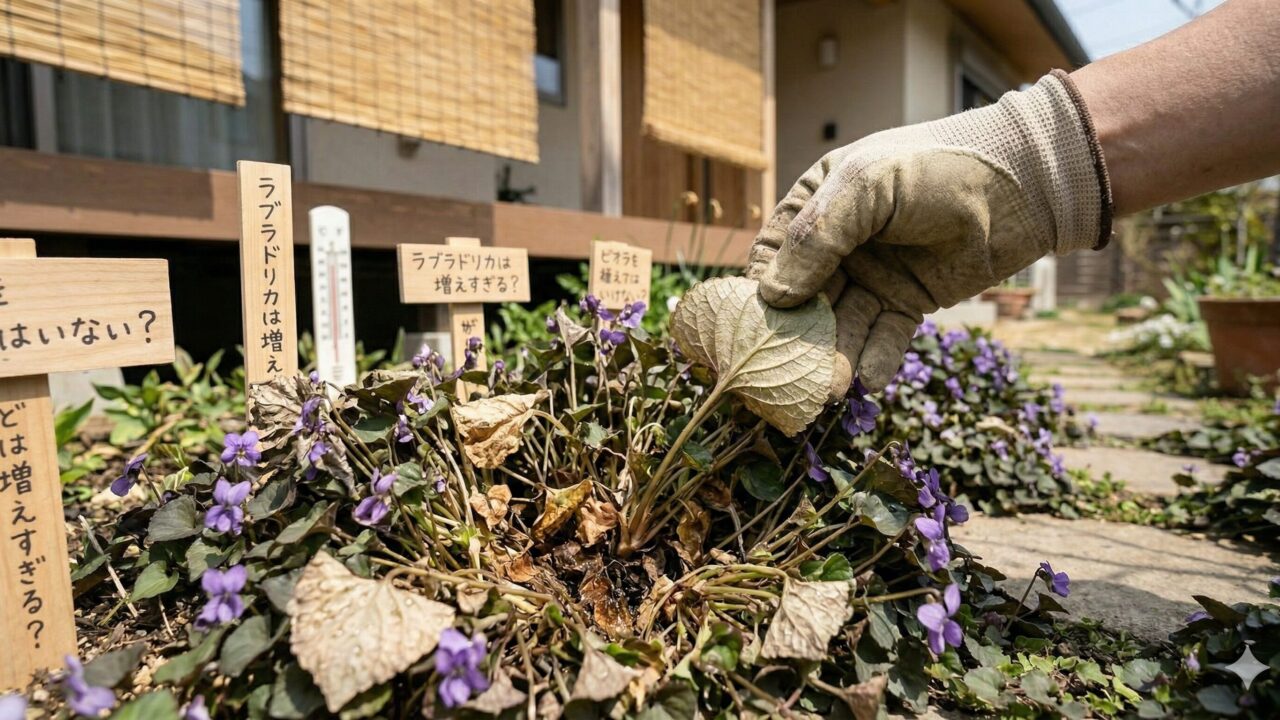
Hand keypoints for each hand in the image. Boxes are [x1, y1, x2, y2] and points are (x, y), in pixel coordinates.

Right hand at [746, 71, 1110, 397]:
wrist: (1021, 183)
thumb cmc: (935, 168)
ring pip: (844, 324)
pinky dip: (877, 358)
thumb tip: (771, 295)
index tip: (748, 331)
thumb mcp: (865, 187)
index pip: (771, 257)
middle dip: (797, 338)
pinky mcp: (909, 301)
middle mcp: (839, 246)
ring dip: (836, 357)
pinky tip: (870, 379)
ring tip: (830, 389)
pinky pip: (885, 336)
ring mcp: (873, 275)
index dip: (757, 294)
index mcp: (817, 206)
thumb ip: (817, 237)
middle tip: (788, 375)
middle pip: (804, 300)